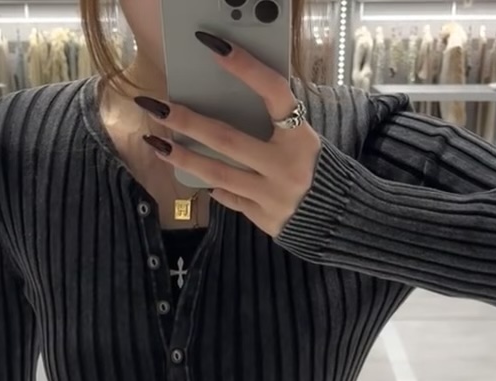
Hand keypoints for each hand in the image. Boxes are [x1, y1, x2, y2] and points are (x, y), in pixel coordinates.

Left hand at [137, 34, 319, 237]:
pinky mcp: (265, 219)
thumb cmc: (314, 168)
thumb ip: (274, 123)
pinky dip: (214, 186)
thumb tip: (227, 103)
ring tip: (156, 144)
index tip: (214, 46)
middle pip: (228, 140)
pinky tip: (199, 177)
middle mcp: (287, 167)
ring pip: (218, 174)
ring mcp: (274, 196)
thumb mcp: (301, 139)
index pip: (273, 93)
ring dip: (183, 158)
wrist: (339, 217)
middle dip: (187, 122)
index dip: (245, 68)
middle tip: (157, 107)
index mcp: (301, 136)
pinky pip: (230, 198)